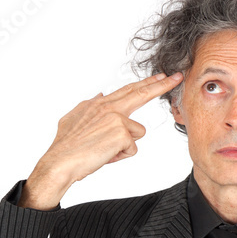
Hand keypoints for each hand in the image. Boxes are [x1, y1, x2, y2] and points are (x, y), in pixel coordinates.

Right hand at [20, 71, 182, 207]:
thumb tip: (100, 93)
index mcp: (99, 103)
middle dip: (160, 86)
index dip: (145, 83)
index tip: (159, 76)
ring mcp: (116, 118)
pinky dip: (120, 156)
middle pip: (141, 94)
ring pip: (137, 133)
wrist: (60, 161)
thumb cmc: (67, 146)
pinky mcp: (121, 133)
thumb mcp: (74, 118)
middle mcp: (108, 106)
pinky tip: (105, 155)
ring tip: (104, 150)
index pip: (127, 90)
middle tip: (176, 77)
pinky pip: (132, 149)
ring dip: (124, 146)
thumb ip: (90, 105)